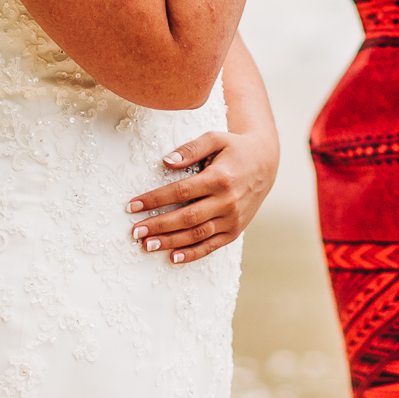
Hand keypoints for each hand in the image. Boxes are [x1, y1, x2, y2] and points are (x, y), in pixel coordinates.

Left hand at [123, 124, 276, 264]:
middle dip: (158, 226)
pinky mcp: (235, 231)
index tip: (133, 205)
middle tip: (135, 231)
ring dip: (170, 242)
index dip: (156, 200)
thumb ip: (191, 149)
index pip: (181, 191)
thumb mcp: (215, 139)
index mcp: (219, 178)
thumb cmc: (235, 149)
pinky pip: (211, 246)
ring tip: (147, 245)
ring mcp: (232, 219)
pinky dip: (192, 254)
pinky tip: (173, 257)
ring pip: (197, 235)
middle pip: (187, 217)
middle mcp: (227, 201)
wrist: (265, 164)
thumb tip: (166, 161)